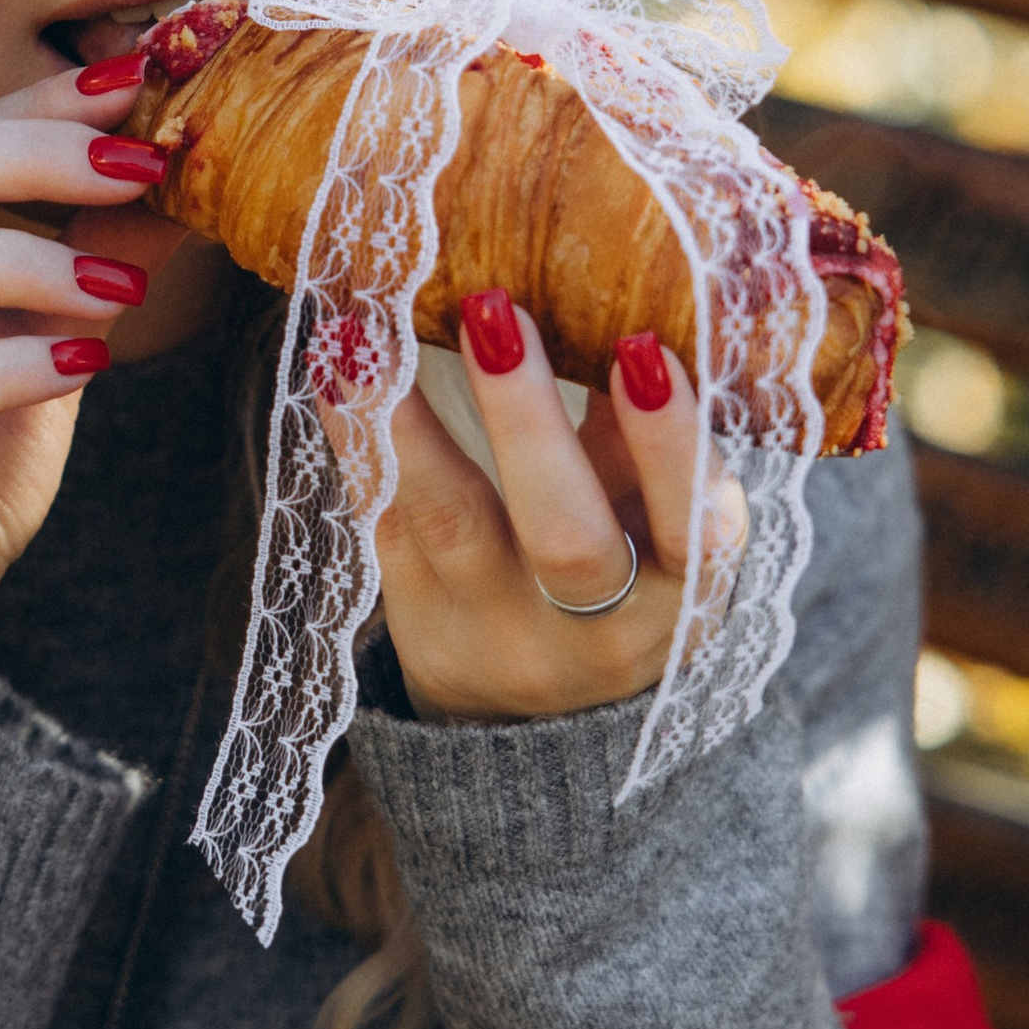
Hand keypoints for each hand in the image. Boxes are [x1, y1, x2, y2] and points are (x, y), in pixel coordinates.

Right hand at [0, 62, 168, 701]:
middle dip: (32, 148)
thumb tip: (178, 171)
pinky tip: (86, 364)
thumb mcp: (45, 346)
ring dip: (27, 257)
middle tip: (139, 164)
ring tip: (120, 288)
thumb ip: (89, 261)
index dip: (39, 99)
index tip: (141, 83)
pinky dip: (11, 362)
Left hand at [358, 302, 737, 725]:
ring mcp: (494, 628)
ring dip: (411, 420)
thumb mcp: (659, 528)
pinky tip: (337, 359)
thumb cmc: (622, 582)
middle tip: (493, 312)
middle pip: (561, 536)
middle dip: (527, 421)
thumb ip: (644, 438)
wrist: (532, 726)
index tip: (641, 352)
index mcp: (679, 597)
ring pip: (448, 523)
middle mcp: (590, 628)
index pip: (691, 528)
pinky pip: (382, 513)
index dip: (669, 446)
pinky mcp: (413, 614)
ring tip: (375, 333)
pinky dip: (359, 431)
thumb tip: (621, 303)